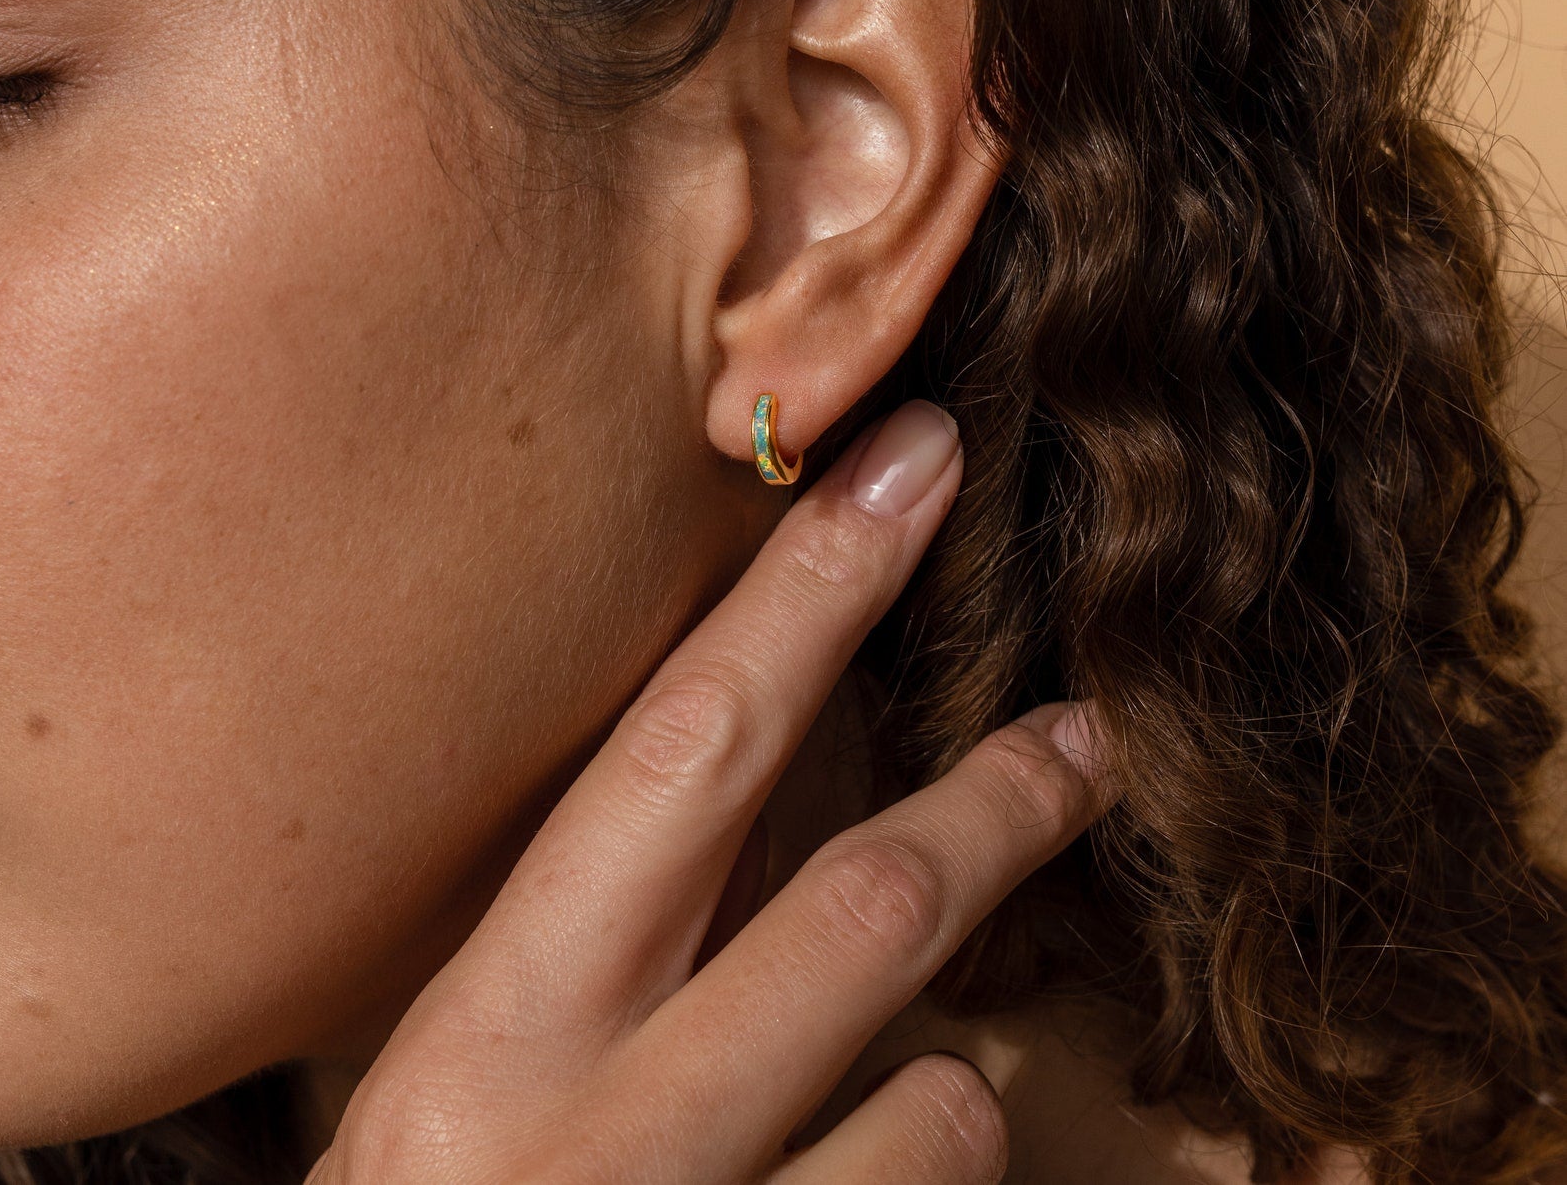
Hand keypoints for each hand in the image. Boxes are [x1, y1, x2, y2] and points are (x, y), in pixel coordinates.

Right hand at [307, 400, 1113, 1183]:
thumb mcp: (486, 1074)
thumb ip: (610, 934)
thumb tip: (767, 760)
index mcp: (491, 1025)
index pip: (682, 748)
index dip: (811, 588)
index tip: (916, 460)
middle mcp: (583, 1133)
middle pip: (859, 905)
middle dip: (996, 798)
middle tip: (1087, 730)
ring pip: (935, 1105)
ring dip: (944, 1084)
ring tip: (909, 1092)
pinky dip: (923, 1177)